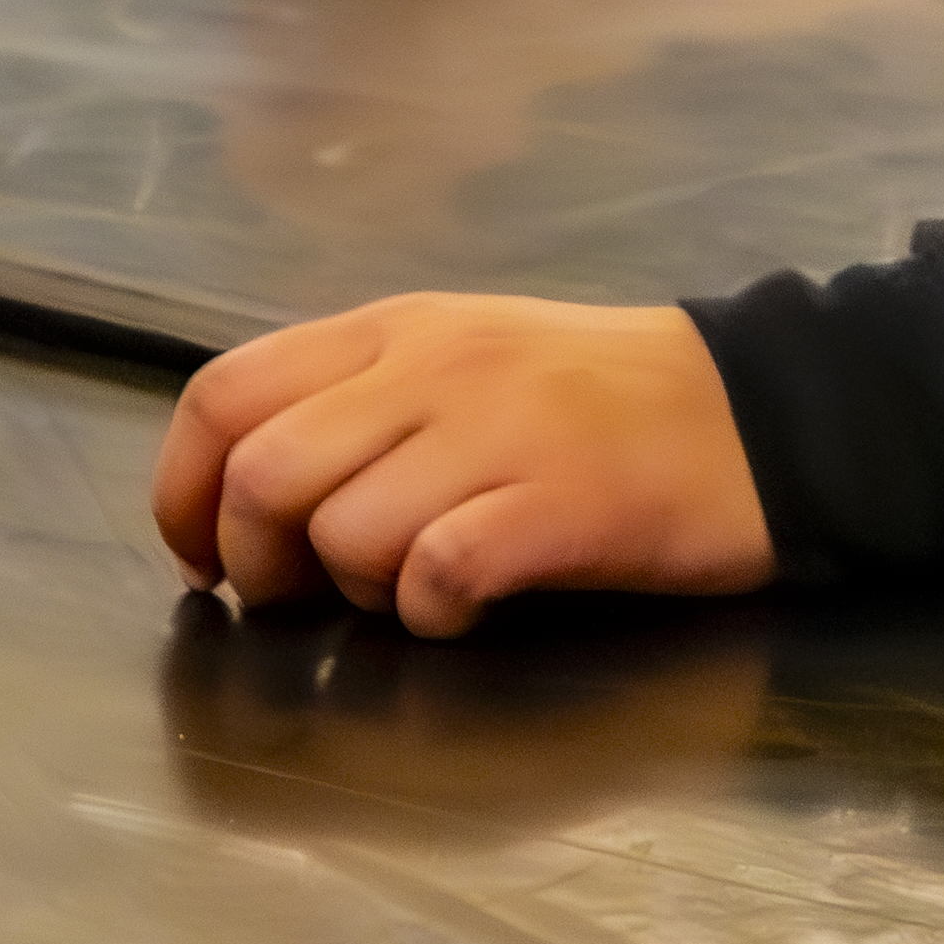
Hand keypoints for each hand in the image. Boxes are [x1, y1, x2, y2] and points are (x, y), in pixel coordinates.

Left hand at [153, 290, 774, 631]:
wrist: (762, 412)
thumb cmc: (602, 398)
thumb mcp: (467, 360)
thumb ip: (361, 399)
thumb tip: (245, 489)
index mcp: (400, 329)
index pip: (225, 392)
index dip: (181, 491)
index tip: (204, 559)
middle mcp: (436, 367)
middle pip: (263, 473)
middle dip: (259, 560)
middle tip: (307, 596)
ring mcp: (499, 432)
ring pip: (343, 531)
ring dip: (357, 591)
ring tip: (415, 588)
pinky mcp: (559, 503)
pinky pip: (438, 575)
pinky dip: (434, 614)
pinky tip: (473, 606)